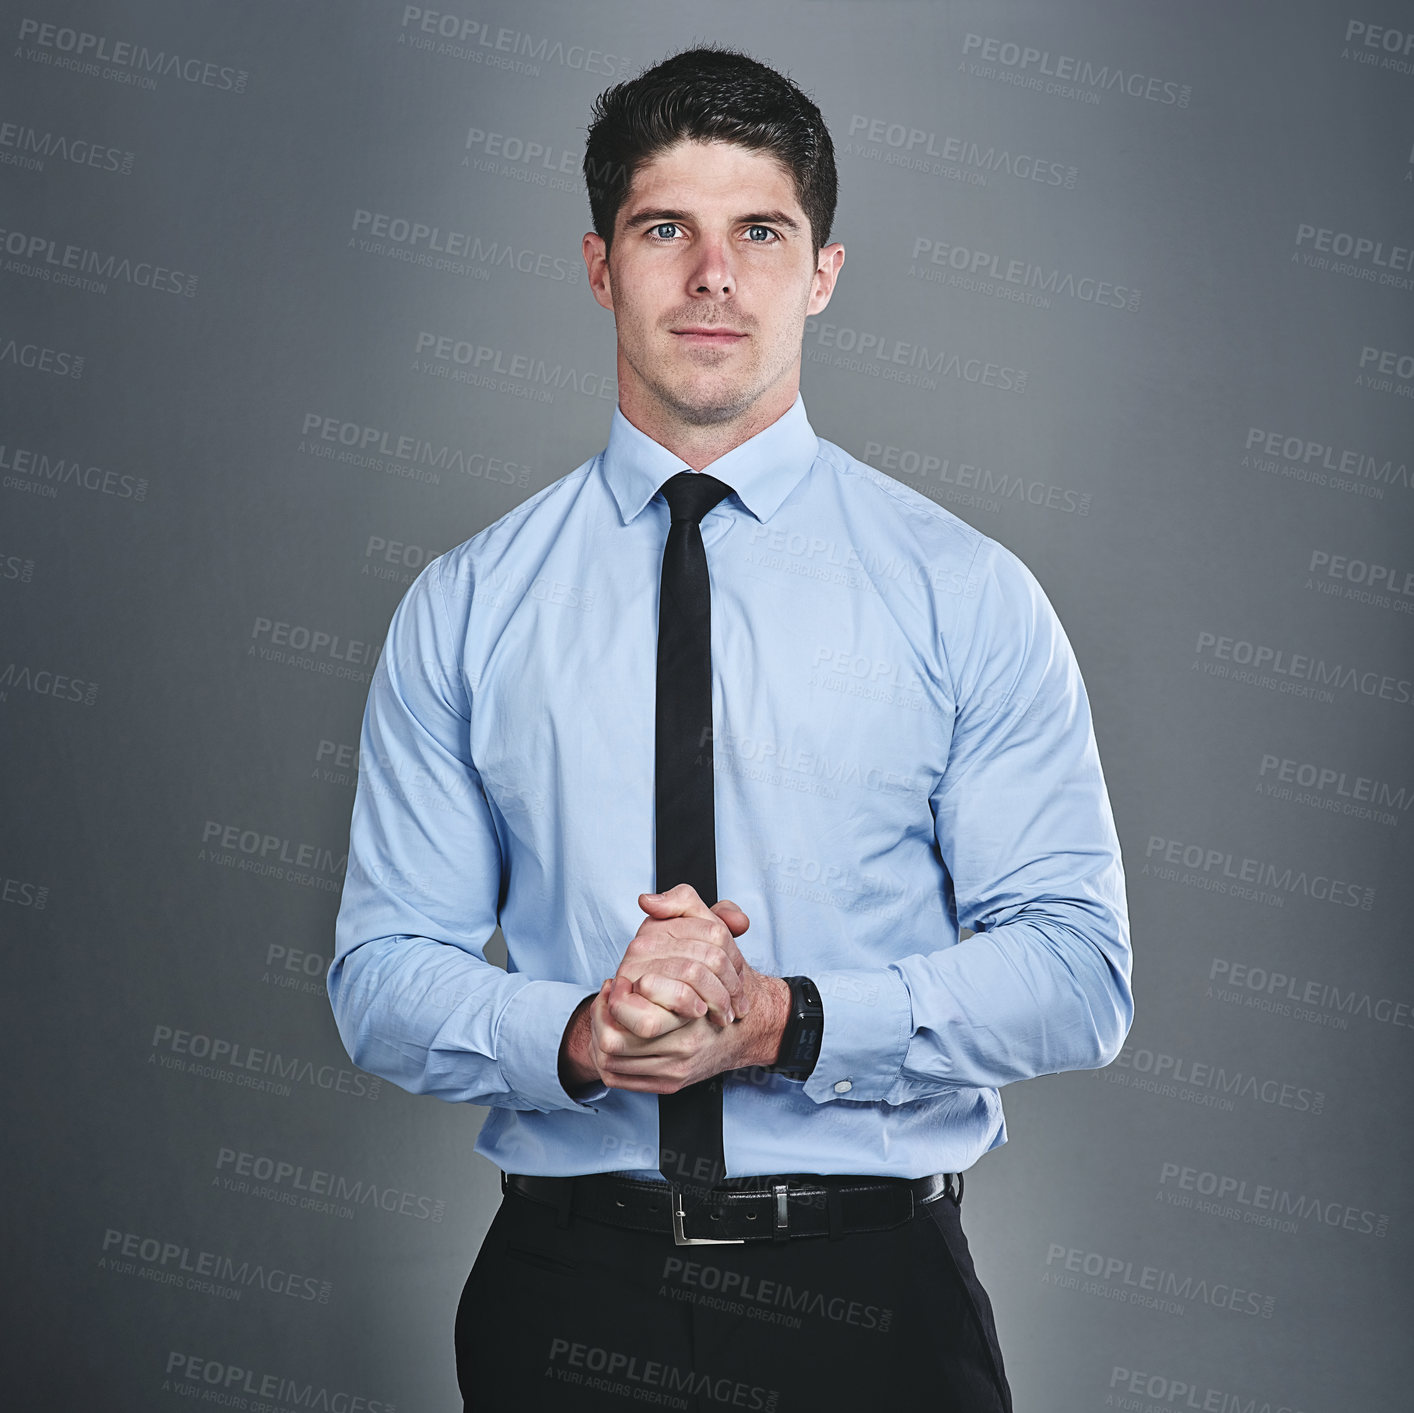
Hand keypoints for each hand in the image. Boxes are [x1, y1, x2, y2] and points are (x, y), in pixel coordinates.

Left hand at [556, 883, 789, 1095]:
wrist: (754, 1024)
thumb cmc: (728, 979)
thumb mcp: (712, 930)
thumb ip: (683, 904)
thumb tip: (648, 901)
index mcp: (691, 1011)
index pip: (637, 1019)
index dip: (613, 999)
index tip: (613, 982)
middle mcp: (685, 1046)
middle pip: (617, 1044)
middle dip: (599, 1019)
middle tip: (603, 997)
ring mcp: (677, 1067)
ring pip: (616, 1063)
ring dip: (600, 1037)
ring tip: (605, 1013)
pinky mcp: (671, 1083)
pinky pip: (625, 1079)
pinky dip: (611, 1060)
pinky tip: (615, 1034)